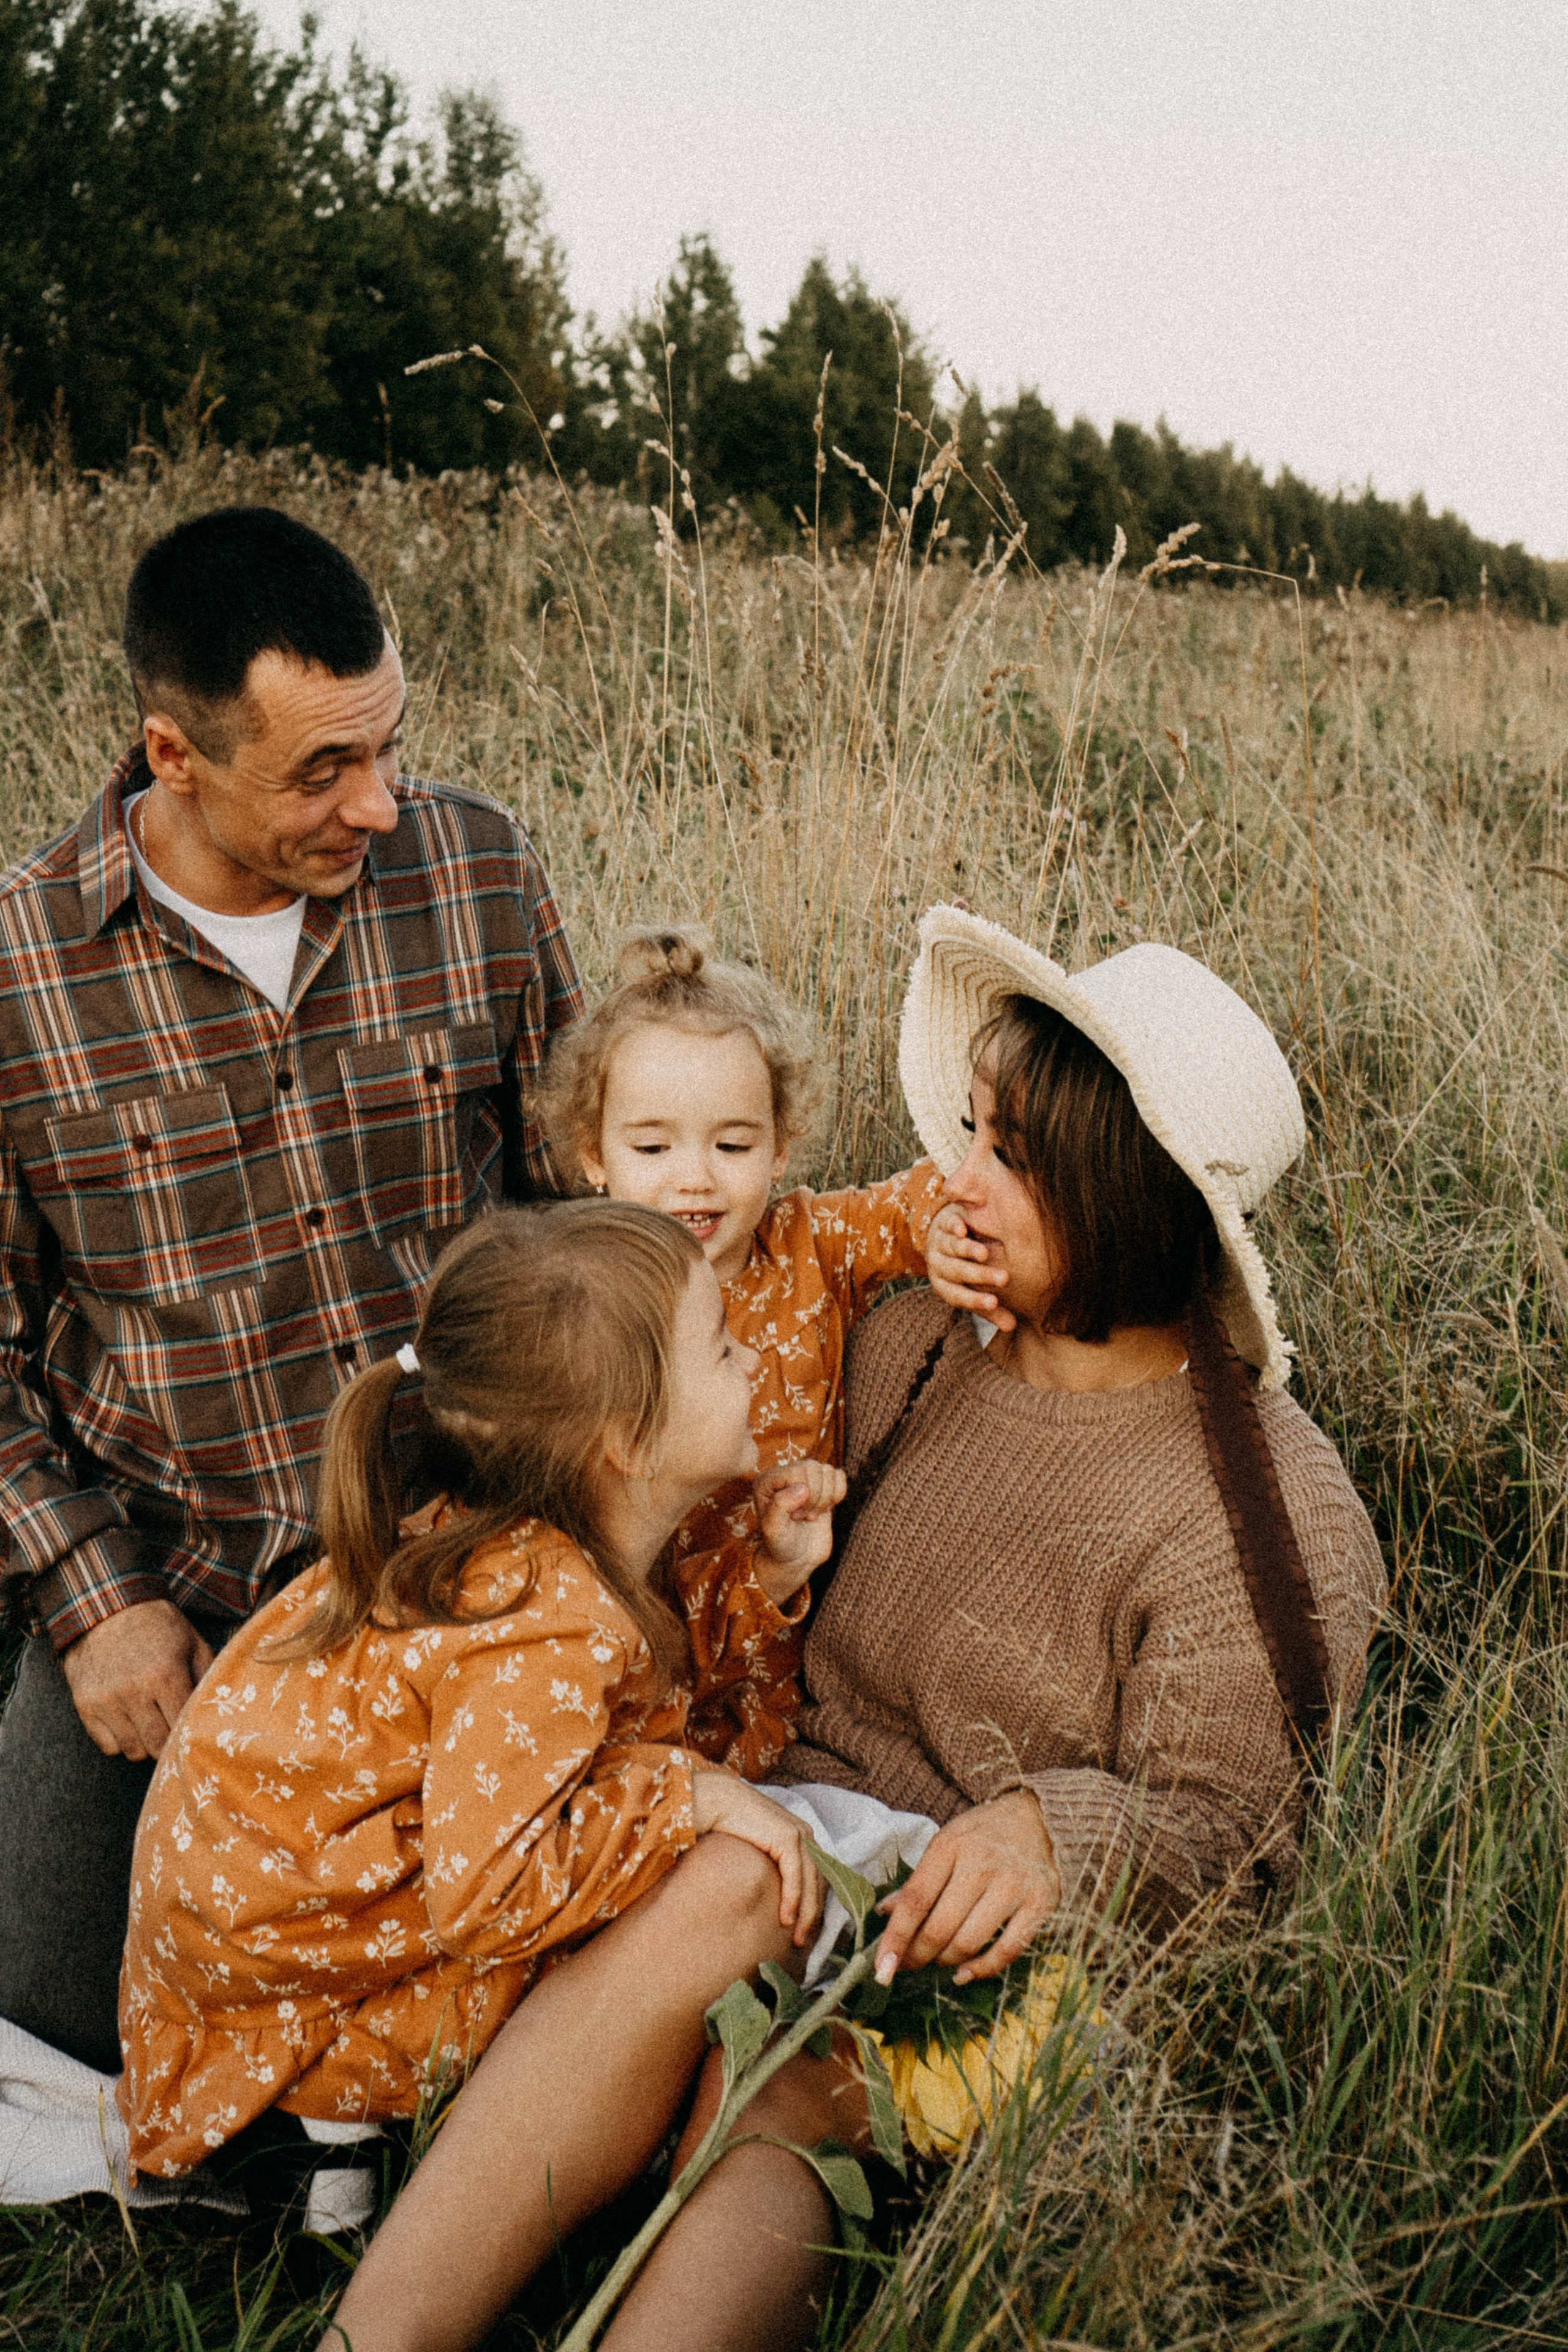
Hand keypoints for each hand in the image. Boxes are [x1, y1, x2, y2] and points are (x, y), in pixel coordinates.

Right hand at [61, 1599, 215, 1761]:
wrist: (107, 1608)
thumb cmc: (157, 1626)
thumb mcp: (191, 1642)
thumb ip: (207, 1677)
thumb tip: (220, 1711)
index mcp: (165, 1674)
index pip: (182, 1728)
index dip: (190, 1733)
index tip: (193, 1731)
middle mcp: (133, 1691)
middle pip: (157, 1746)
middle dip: (169, 1744)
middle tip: (173, 1731)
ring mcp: (106, 1700)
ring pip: (132, 1750)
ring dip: (145, 1744)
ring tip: (151, 1723)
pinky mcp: (85, 1705)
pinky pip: (108, 1746)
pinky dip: (120, 1741)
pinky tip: (128, 1720)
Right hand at [694, 1770, 823, 1947]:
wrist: (715, 1801)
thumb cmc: (729, 1827)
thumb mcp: (757, 1852)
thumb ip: (770, 1868)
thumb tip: (772, 1900)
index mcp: (801, 1838)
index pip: (817, 1879)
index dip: (814, 1907)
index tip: (806, 1932)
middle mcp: (805, 1835)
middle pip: (819, 1883)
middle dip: (813, 1916)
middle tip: (804, 1943)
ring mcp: (799, 1834)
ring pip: (811, 1882)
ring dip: (806, 1914)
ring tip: (797, 1938)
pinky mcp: (787, 1836)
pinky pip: (795, 1875)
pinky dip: (793, 1899)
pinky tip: (785, 1919)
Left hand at [753, 1458, 846, 1602]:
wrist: (796, 1558)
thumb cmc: (780, 1545)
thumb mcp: (773, 1530)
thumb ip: (780, 1506)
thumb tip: (802, 1488)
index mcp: (767, 1481)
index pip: (796, 1471)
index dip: (802, 1495)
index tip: (794, 1516)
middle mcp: (785, 1474)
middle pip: (813, 1468)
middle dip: (814, 1498)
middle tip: (803, 1516)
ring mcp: (805, 1478)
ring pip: (828, 1470)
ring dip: (825, 1498)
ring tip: (811, 1514)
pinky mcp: (823, 1485)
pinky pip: (839, 1475)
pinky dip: (837, 1494)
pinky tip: (824, 1508)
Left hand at [873, 1790, 1059, 1984]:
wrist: (1038, 1817)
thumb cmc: (982, 1834)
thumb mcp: (945, 1843)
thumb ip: (918, 1880)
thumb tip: (885, 1913)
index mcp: (950, 1846)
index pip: (915, 1900)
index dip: (895, 1938)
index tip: (881, 1967)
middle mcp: (981, 1865)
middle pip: (940, 1927)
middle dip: (917, 1955)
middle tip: (908, 1965)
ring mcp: (1013, 1885)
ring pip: (969, 1943)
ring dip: (945, 1961)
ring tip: (938, 1959)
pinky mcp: (1040, 1903)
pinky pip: (1007, 1950)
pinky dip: (982, 1969)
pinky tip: (965, 1972)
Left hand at [926, 1204, 1015, 1330]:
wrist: (944, 1238)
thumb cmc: (965, 1270)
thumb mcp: (973, 1289)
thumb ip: (990, 1307)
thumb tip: (1011, 1327)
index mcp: (945, 1285)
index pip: (957, 1296)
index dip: (975, 1301)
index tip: (995, 1303)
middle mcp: (939, 1264)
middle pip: (957, 1271)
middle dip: (980, 1276)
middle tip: (1004, 1279)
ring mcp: (939, 1243)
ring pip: (953, 1247)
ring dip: (967, 1250)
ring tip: (983, 1254)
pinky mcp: (943, 1224)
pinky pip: (947, 1225)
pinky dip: (954, 1227)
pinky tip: (963, 1230)